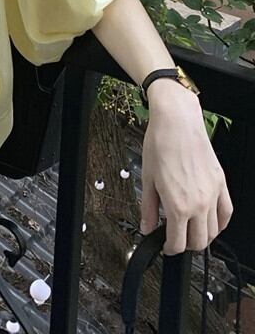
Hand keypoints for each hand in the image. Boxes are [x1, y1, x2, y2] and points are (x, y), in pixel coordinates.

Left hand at [140, 81, 233, 253]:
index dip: (169, 249)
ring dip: (202, 236)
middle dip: (186, 245)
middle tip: (175, 239)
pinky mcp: (222, 185)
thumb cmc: (160, 146)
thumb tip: (147, 228)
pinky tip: (211, 222)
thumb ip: (149, 209)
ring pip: (214, 231)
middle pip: (199, 242)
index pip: (178, 242)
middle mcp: (199, 204)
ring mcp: (213, 195)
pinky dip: (220, 223)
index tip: (165, 246)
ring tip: (190, 230)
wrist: (177, 124)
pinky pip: (227, 214)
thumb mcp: (147, 180)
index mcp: (178, 205)